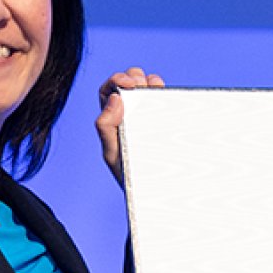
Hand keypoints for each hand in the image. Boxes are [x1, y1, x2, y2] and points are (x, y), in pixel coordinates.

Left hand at [94, 67, 165, 184]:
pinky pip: (162, 100)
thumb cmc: (131, 178)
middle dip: (132, 77)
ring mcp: (148, 117)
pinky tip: (162, 90)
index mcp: (113, 121)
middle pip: (127, 85)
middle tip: (140, 83)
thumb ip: (106, 128)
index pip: (107, 92)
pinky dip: (161, 90)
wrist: (155, 195)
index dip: (115, 81)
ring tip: (153, 85)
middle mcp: (129, 116)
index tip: (128, 84)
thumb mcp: (112, 154)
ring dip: (147, 80)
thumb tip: (114, 99)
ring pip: (145, 89)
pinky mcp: (166, 121)